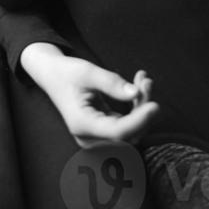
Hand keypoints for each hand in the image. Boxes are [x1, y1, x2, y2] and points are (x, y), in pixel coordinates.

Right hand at [20, 44, 158, 147]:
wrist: (53, 75)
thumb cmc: (67, 72)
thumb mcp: (88, 71)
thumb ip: (112, 83)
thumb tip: (136, 93)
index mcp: (82, 124)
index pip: (118, 132)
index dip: (139, 121)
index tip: (155, 105)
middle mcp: (89, 137)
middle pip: (127, 133)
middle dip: (142, 108)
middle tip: (146, 81)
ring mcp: (97, 136)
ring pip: (131, 130)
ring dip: (142, 107)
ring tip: (144, 79)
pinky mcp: (104, 131)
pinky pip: (127, 125)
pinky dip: (136, 107)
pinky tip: (138, 85)